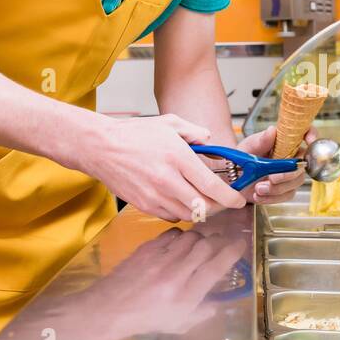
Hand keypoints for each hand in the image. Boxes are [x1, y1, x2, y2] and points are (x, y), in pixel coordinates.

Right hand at [80, 114, 246, 221]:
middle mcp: (168, 180)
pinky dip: (181, 211)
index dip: (231, 198)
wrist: (100, 147)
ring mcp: (155, 196)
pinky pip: (171, 216)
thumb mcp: (169, 123)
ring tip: (202, 198)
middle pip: (205, 206)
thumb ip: (194, 132)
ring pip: (189, 214)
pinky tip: (180, 199)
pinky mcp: (144, 205)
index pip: (213, 187)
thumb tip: (209, 140)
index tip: (239, 199)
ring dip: (200, 209)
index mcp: (178, 158)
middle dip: (219, 206)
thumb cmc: (133, 134)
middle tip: (222, 200)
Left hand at [91, 224, 248, 336]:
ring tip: (203, 243)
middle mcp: (176, 274)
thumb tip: (218, 302)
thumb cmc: (147, 320)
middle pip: (206, 247)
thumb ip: (202, 313)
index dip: (232, 253)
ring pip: (190, 237)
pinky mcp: (147, 249)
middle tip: (223, 242)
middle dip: (220, 241)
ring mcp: (160, 259)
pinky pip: (171, 234)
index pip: (216, 267)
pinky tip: (181, 243)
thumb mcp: (179, 324)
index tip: (241, 245)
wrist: (111, 308)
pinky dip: (181, 236)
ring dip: (201, 237)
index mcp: (186, 295)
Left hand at [236, 124, 314, 203]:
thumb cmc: (243, 157)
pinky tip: (259, 196)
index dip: (312, 134)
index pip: (305, 133)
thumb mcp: (248, 147)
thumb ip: (261, 140)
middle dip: (287, 174)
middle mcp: (291, 157)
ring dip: (277, 188)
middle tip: (272, 178)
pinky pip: (286, 195)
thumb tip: (272, 131)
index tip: (310, 140)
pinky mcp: (285, 190)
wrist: (233, 177)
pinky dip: (272, 198)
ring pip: (295, 183)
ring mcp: (290, 174)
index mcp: (285, 142)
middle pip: (301, 165)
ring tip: (258, 189)